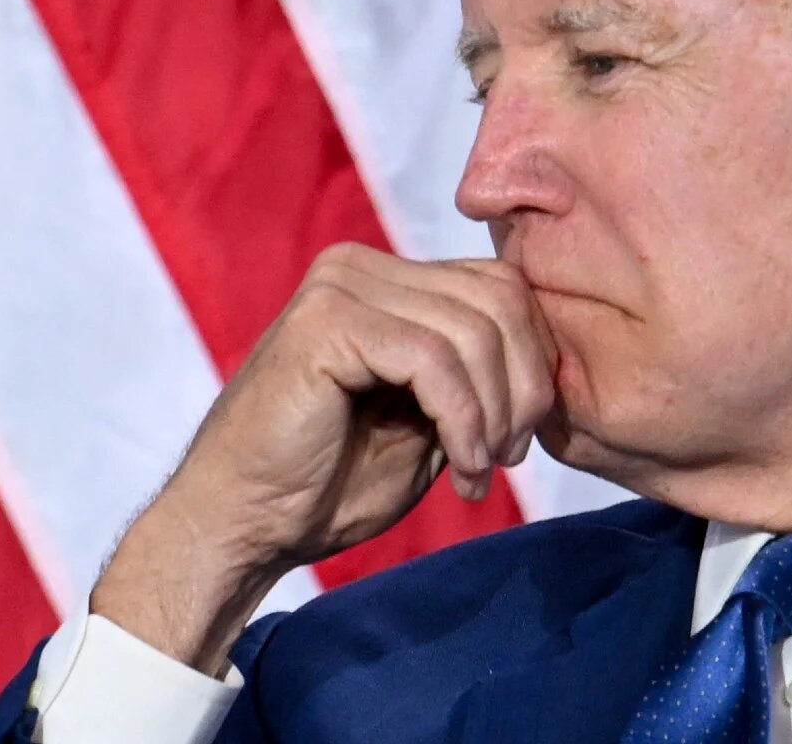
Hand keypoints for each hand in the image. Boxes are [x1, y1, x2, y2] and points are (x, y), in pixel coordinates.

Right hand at [90, 243, 558, 674]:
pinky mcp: (326, 322)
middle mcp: (359, 266)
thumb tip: (548, 359)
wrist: (243, 524)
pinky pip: (434, 359)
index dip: (533, 361)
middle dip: (524, 387)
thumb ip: (474, 376)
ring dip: (495, 414)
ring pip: (474, 329)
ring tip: (476, 470)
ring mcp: (339, 287)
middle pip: (499, 297)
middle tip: (506, 457)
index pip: (500, 285)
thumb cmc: (328, 482)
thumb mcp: (426, 419)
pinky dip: (464, 421)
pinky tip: (459, 468)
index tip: (519, 440)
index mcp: (383, 279)